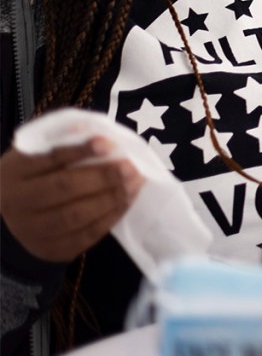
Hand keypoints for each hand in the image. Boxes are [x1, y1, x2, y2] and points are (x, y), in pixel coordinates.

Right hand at [0, 137, 141, 261]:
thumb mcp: (35, 154)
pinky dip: (110, 217)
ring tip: (135, 182)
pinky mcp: (51, 250)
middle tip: (130, 166)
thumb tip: (87, 126)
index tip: (109, 143)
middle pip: (63, 189)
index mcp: (13, 173)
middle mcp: (17, 204)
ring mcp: (32, 231)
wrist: (10, 220)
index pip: (48, 159)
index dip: (80, 151)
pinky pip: (85, 235)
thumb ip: (59, 141)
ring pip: (76, 215)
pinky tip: (127, 201)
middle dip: (102, 176)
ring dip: (111, 197)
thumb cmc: (33, 176)